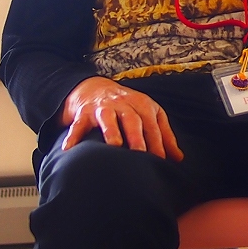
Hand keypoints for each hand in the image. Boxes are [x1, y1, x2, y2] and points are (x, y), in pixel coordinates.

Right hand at [61, 76, 182, 159]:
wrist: (93, 88)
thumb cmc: (126, 107)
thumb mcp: (148, 115)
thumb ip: (163, 135)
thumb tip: (178, 158)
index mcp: (142, 105)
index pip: (152, 125)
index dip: (157, 142)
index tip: (160, 160)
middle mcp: (123, 104)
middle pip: (132, 120)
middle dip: (137, 136)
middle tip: (141, 154)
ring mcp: (103, 107)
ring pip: (108, 118)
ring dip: (111, 131)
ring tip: (114, 145)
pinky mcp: (84, 112)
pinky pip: (78, 125)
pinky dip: (73, 135)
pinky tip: (69, 148)